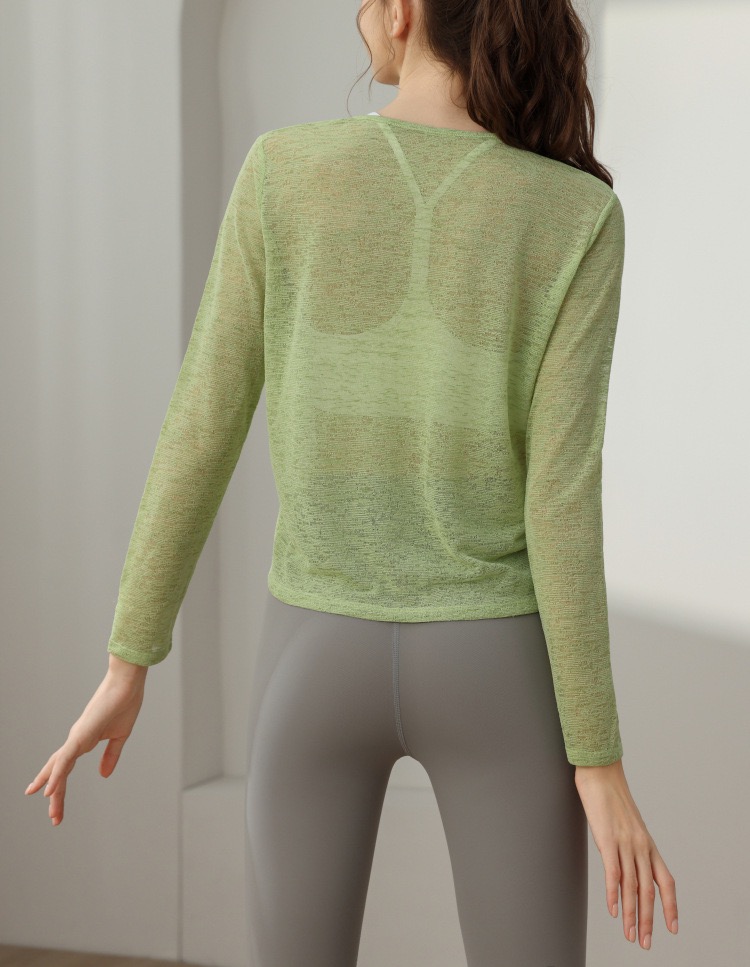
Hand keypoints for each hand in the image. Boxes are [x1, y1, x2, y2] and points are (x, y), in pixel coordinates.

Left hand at [24, 655, 148, 825]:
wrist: (128, 684)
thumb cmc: (125, 703)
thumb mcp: (120, 736)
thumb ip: (110, 755)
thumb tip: (103, 775)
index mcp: (84, 741)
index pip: (65, 768)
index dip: (59, 787)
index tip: (55, 806)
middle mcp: (75, 740)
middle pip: (58, 772)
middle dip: (55, 796)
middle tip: (54, 818)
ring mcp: (76, 737)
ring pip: (59, 769)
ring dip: (54, 791)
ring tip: (51, 812)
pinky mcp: (80, 735)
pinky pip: (64, 759)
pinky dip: (55, 775)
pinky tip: (48, 790)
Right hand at [575, 758, 677, 950]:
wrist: (601, 771)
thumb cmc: (610, 796)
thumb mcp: (627, 824)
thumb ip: (630, 845)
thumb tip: (626, 864)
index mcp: (648, 844)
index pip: (666, 881)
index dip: (670, 906)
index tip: (671, 928)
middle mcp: (641, 846)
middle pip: (648, 891)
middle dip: (647, 920)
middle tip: (644, 942)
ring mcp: (625, 843)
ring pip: (632, 887)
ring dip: (630, 915)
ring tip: (629, 934)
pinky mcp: (607, 839)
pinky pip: (614, 872)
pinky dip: (614, 894)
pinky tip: (613, 910)